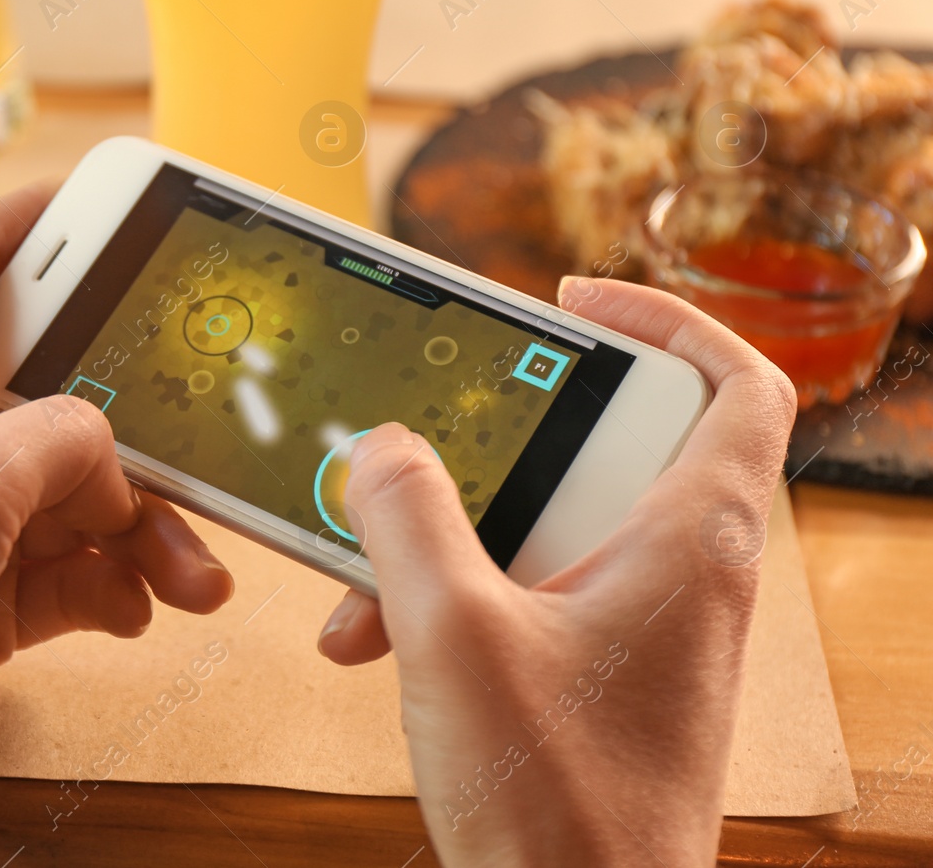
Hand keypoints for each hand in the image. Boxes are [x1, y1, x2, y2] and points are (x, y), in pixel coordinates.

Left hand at [0, 185, 232, 867]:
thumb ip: (52, 445)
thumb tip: (110, 462)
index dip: (37, 215)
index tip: (113, 201)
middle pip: (61, 387)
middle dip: (141, 420)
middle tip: (207, 441)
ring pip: (83, 493)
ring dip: (149, 529)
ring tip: (192, 580)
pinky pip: (75, 570)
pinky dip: (118, 586)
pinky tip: (137, 613)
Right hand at [315, 279, 795, 866]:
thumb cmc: (557, 805)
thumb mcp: (453, 633)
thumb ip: (408, 518)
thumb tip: (382, 449)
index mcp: (689, 538)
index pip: (737, 381)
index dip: (667, 317)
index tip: (575, 300)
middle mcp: (684, 573)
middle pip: (611, 446)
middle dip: (500, 444)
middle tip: (434, 436)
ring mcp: (646, 627)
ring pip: (552, 527)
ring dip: (453, 535)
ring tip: (369, 578)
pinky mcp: (604, 672)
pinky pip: (531, 591)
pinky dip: (459, 596)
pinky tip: (379, 638)